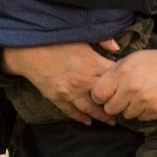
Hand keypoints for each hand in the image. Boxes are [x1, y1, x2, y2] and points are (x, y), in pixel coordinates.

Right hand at [2, 42, 116, 124]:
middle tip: (126, 108)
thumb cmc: (55, 39)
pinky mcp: (58, 98)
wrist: (27, 50)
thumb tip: (117, 48)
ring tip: (111, 121)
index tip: (130, 85)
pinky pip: (72, 112)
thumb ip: (101, 40)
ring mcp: (70, 93)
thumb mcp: (80, 35)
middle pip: (106, 98)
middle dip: (117, 103)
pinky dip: (81, 118)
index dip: (124, 81)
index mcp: (92, 64)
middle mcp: (84, 81)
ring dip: (102, 116)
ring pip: (91, 110)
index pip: (115, 77)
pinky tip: (88, 121)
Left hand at [91, 45, 156, 122]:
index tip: (105, 93)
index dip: (100, 95)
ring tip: (139, 96)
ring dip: (129, 108)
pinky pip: (141, 118)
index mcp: (123, 72)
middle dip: (113, 104)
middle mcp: (132, 88)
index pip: (98, 95)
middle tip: (123, 96)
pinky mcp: (156, 111)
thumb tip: (98, 87)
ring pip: (125, 115)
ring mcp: (145, 102)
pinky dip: (143, 112)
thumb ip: (114, 72)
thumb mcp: (131, 59)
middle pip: (110, 109)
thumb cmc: (155, 61)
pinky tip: (150, 100)